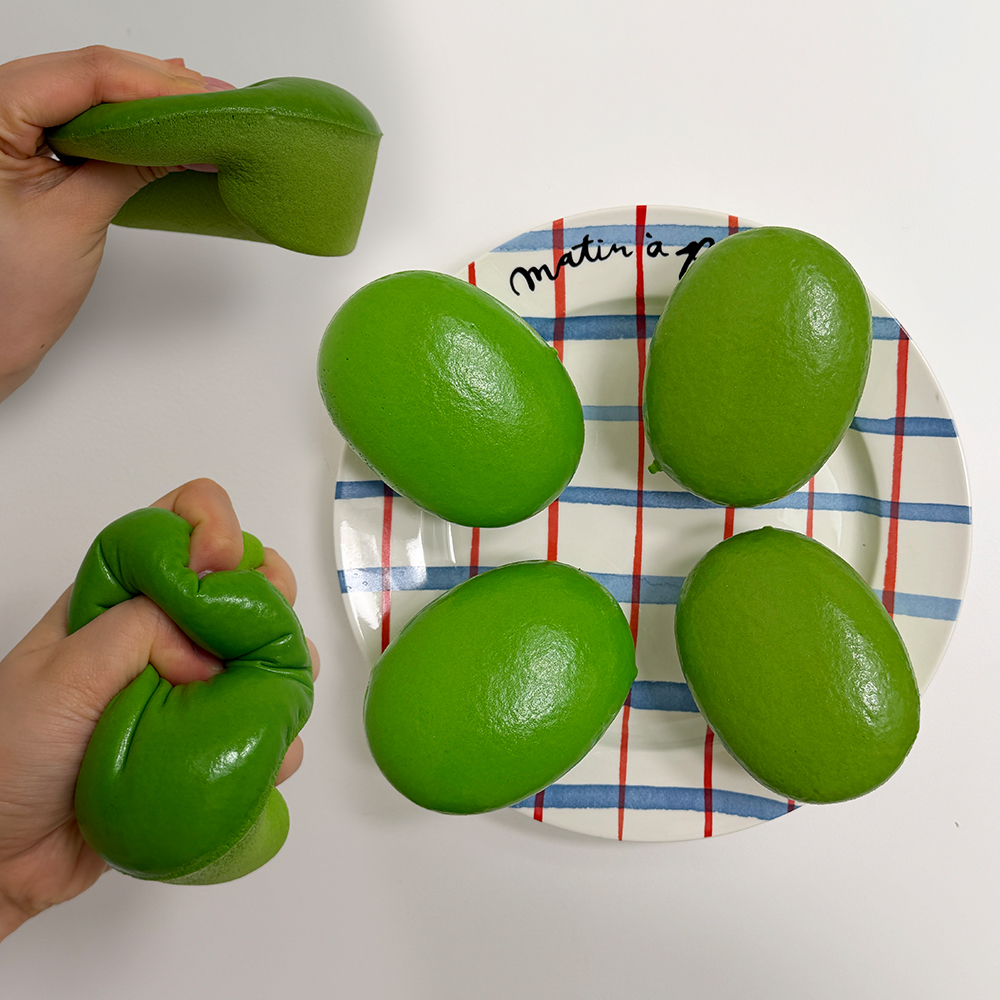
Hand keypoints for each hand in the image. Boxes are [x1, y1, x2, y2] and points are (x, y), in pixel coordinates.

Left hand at [0, 46, 213, 400]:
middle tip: (214, 98)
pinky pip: (78, 116)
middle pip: (85, 72)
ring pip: (84, 89)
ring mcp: (6, 125)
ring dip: (143, 98)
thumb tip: (186, 139)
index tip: (206, 95)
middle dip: (153, 84)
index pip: (83, 76)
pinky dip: (123, 119)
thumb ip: (129, 166)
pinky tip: (160, 116)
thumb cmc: (7, 292)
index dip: (152, 82)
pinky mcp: (23, 147)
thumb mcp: (76, 219)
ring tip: (198, 106)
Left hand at [0, 479, 318, 939]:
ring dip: (284, 668)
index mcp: (120, 598)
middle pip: (241, 581)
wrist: (1, 857)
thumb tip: (210, 644)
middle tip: (264, 633)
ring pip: (265, 651)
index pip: (178, 522)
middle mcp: (162, 634)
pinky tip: (269, 755)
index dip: (214, 526)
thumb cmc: (10, 758)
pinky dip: (280, 737)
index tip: (226, 566)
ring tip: (271, 701)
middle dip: (269, 597)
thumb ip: (136, 633)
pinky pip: (264, 725)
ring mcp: (189, 689)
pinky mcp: (206, 742)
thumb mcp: (60, 676)